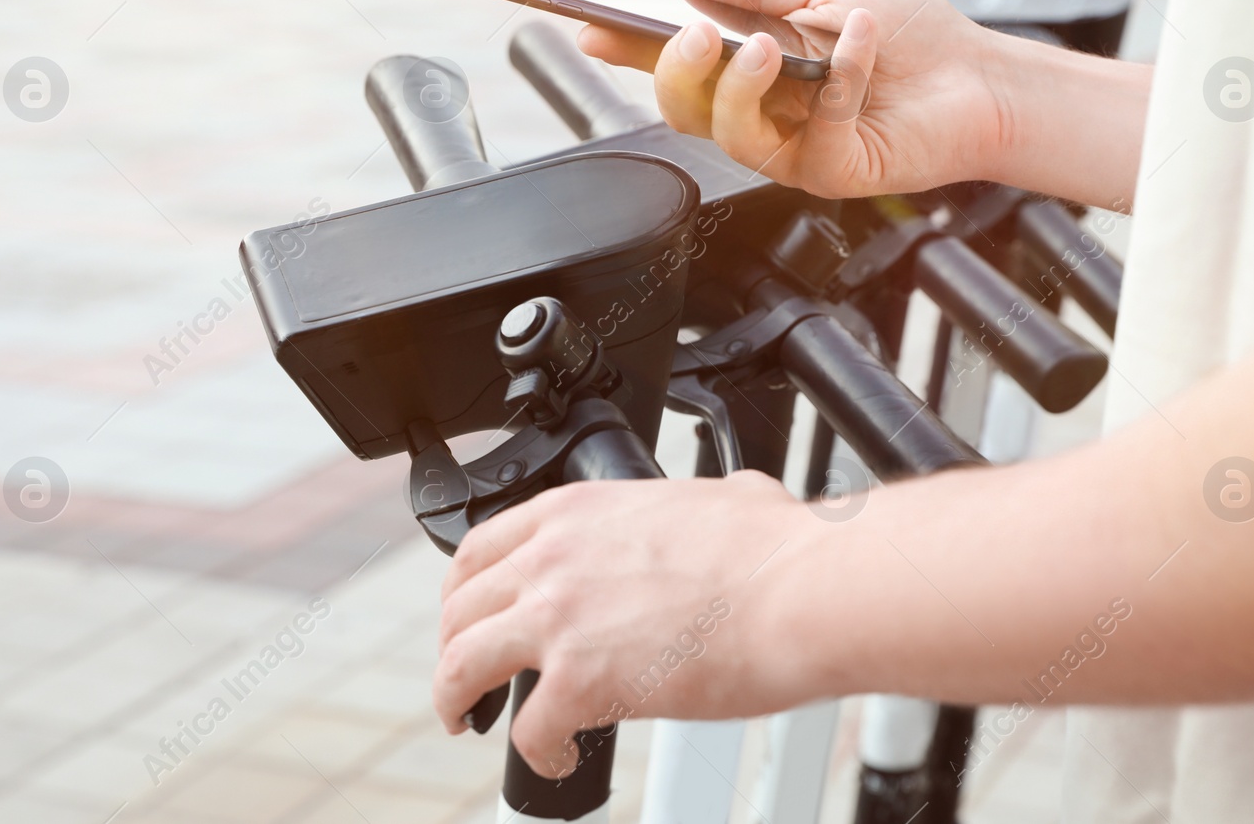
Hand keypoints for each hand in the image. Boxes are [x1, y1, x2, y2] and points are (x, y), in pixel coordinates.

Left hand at [433, 471, 818, 778]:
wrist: (801, 592)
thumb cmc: (778, 549)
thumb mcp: (723, 493)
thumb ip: (704, 502)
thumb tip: (739, 499)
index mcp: (576, 511)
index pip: (480, 548)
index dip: (464, 590)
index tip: (470, 614)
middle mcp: (552, 559)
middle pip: (458, 608)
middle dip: (452, 646)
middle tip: (466, 675)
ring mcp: (558, 620)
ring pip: (460, 666)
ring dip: (455, 699)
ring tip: (466, 721)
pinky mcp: (580, 682)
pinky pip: (529, 732)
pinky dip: (537, 754)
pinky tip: (559, 759)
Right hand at [577, 0, 1007, 198]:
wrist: (980, 75)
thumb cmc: (911, 34)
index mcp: (750, 69)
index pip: (676, 64)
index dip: (627, 51)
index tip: (588, 27)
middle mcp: (761, 115)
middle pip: (685, 111)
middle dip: (676, 72)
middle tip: (693, 33)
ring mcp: (792, 150)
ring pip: (730, 136)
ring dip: (739, 88)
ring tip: (763, 47)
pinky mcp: (833, 172)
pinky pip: (813, 133)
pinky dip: (839, 78)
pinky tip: (860, 39)